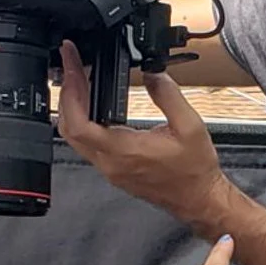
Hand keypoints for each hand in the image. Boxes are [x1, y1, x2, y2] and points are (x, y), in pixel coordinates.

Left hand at [59, 45, 230, 229]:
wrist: (199, 198)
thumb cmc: (195, 170)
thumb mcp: (189, 126)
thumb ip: (168, 95)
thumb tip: (152, 72)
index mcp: (125, 152)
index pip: (79, 124)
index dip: (70, 92)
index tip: (72, 66)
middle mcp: (111, 163)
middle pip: (68, 129)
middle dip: (67, 94)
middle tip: (73, 67)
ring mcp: (110, 169)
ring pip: (75, 138)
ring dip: (72, 108)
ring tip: (79, 81)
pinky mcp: (113, 171)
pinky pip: (87, 145)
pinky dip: (82, 121)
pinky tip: (92, 106)